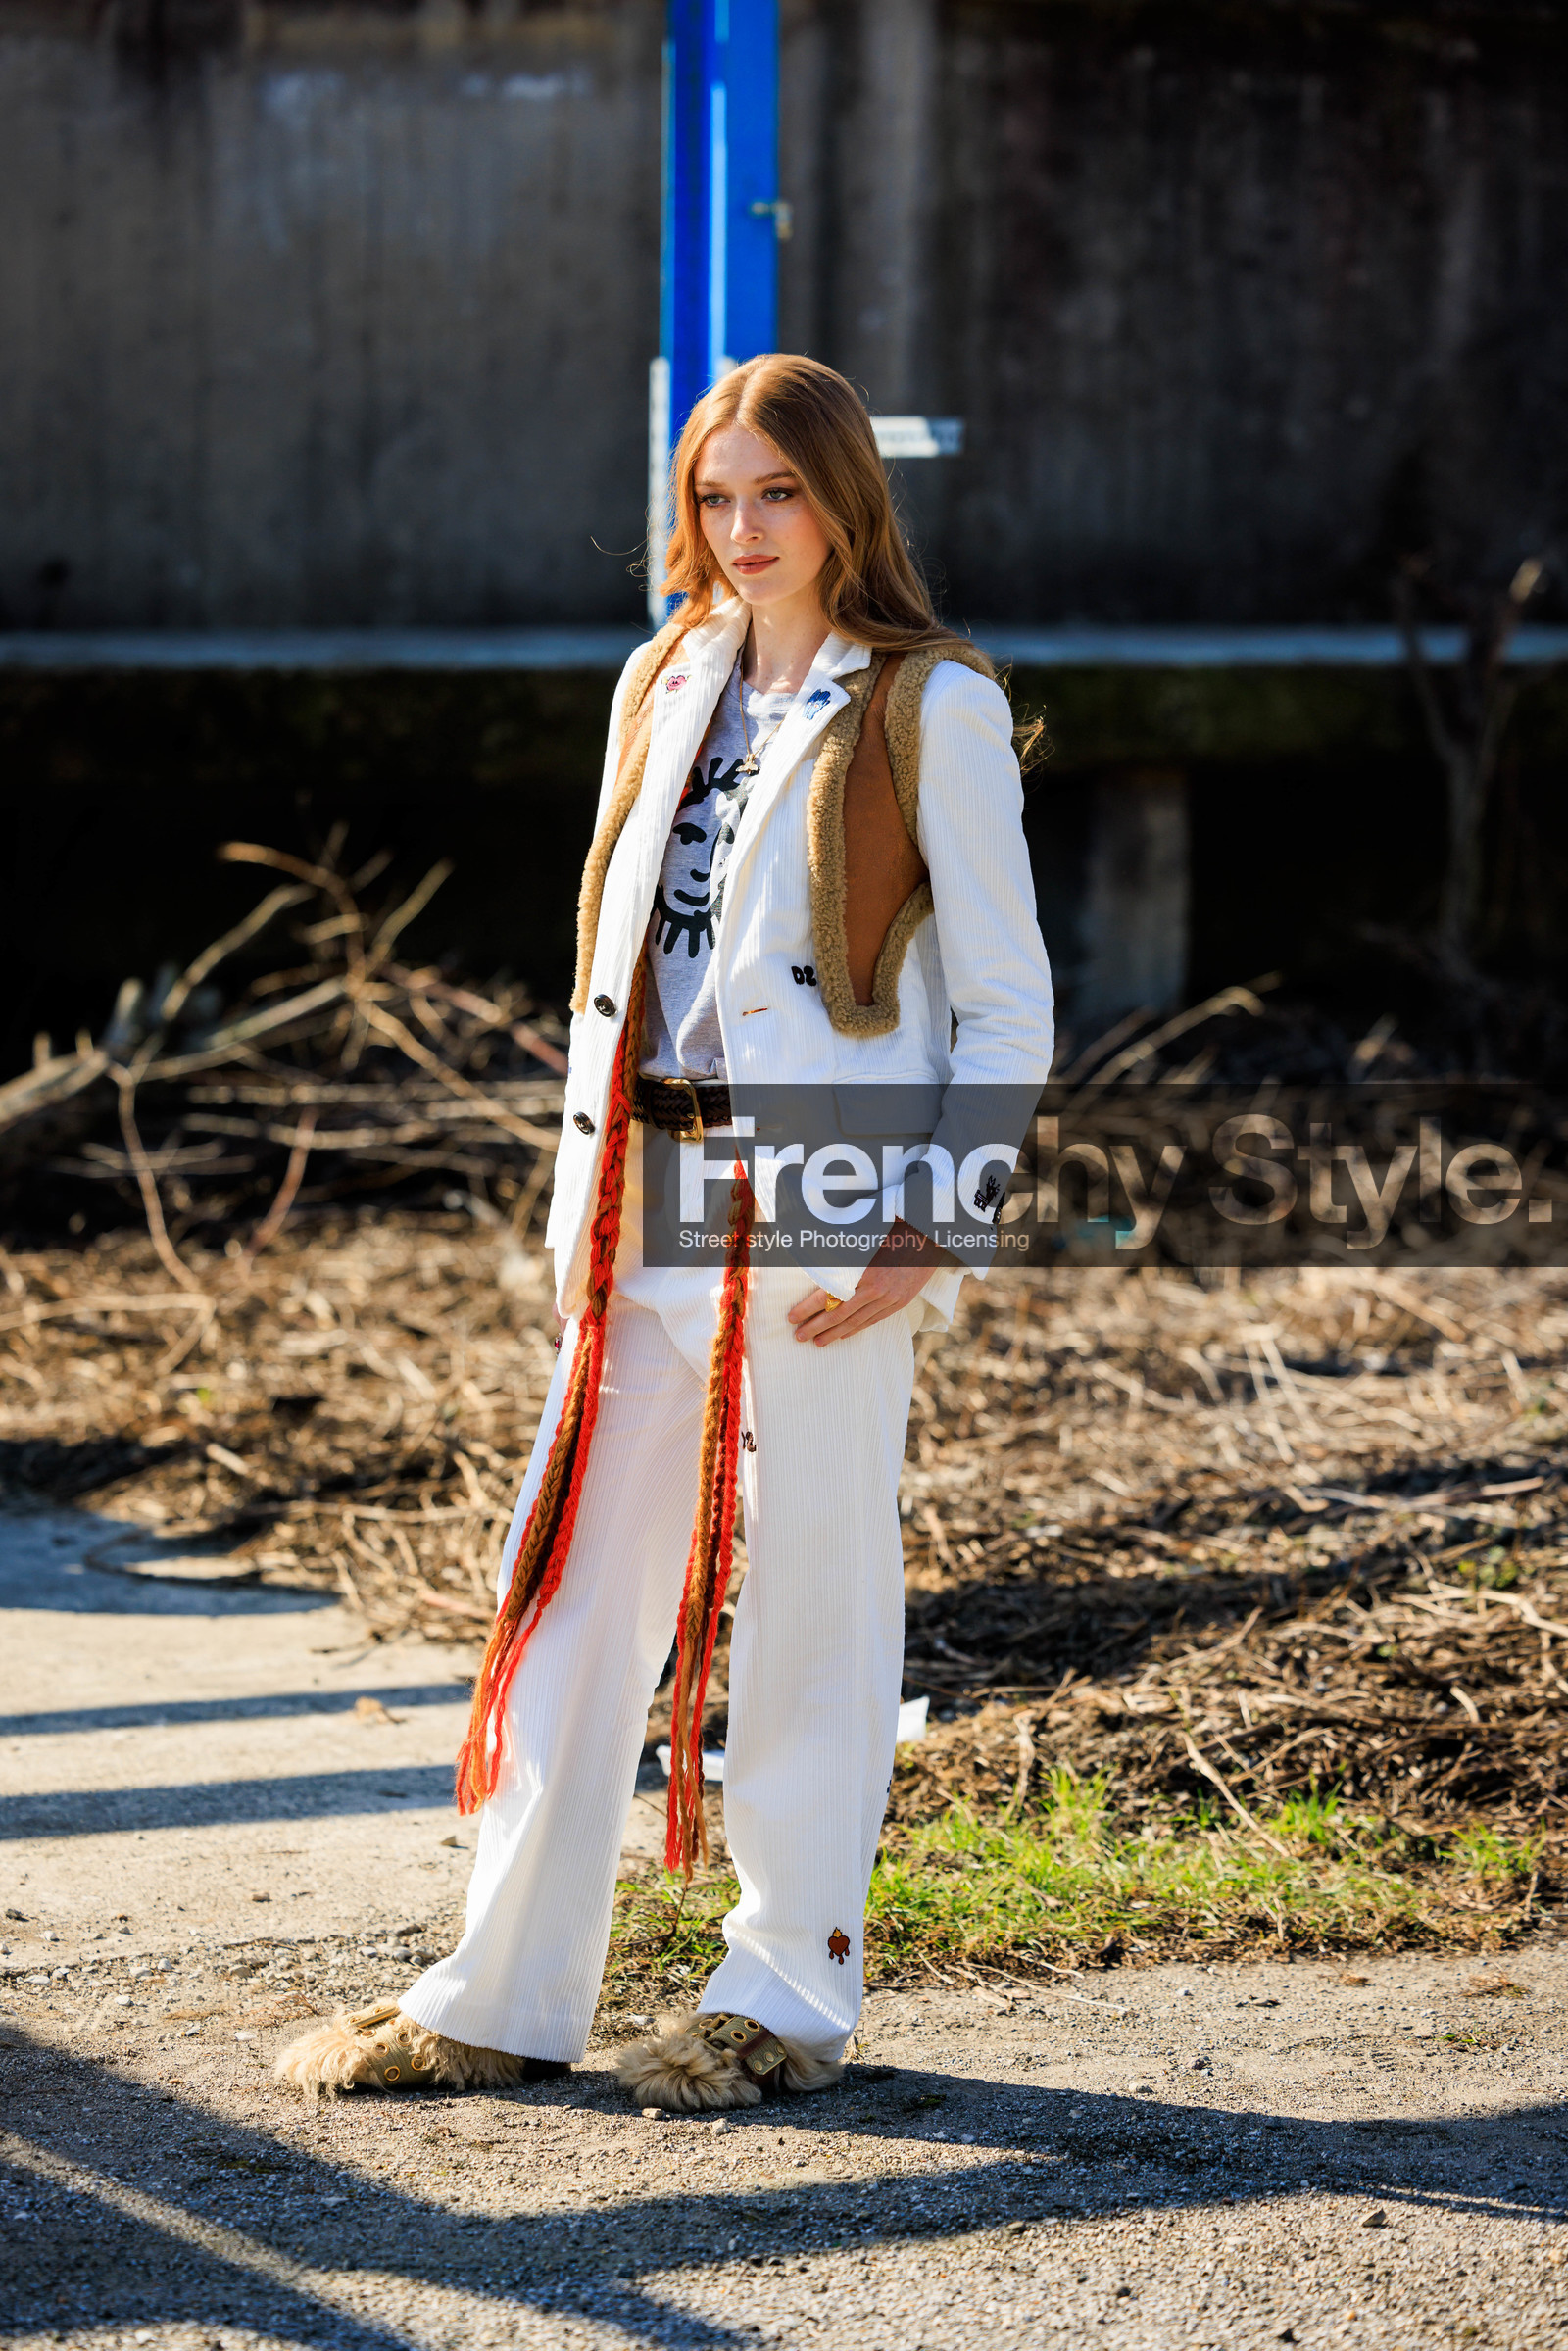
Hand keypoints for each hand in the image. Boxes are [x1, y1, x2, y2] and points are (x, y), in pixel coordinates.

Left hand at [787, 1219, 945, 1345]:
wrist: (929, 1235)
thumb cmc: (892, 1228)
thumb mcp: (863, 1237)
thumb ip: (841, 1252)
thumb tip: (811, 1257)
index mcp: (863, 1271)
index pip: (828, 1296)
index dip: (808, 1308)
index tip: (791, 1317)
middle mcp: (875, 1289)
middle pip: (839, 1314)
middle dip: (816, 1327)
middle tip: (798, 1337)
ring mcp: (890, 1298)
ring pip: (856, 1321)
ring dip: (834, 1333)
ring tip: (817, 1342)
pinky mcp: (900, 1302)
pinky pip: (874, 1320)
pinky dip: (857, 1329)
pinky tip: (843, 1336)